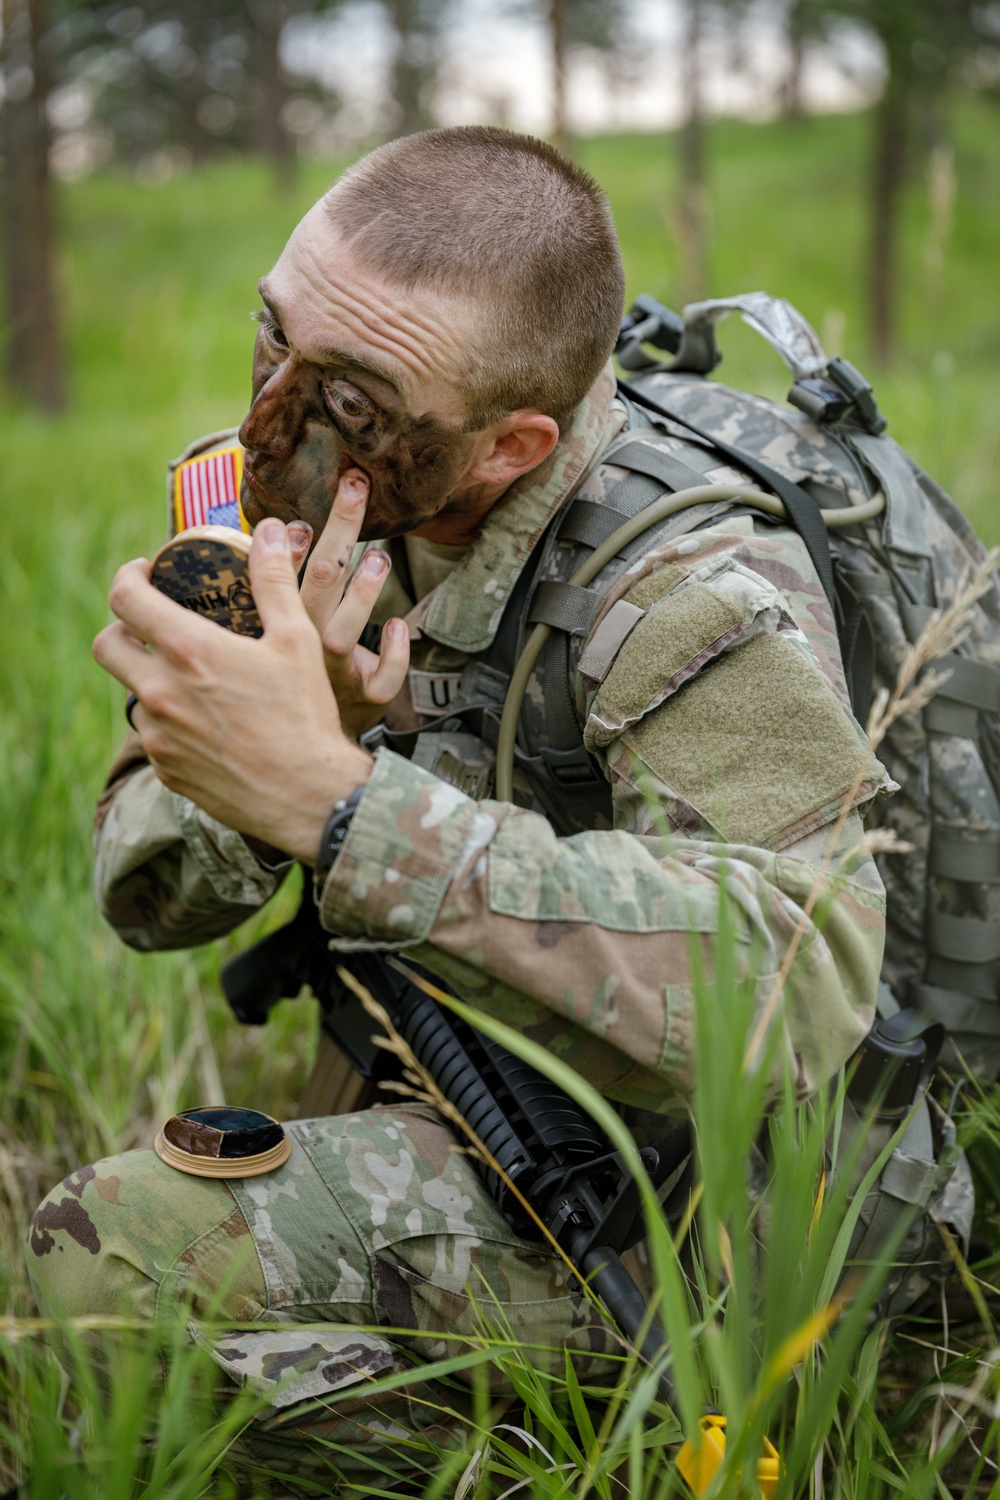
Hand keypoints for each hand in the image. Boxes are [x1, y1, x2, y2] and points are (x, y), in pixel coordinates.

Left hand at [93, 519, 372, 863]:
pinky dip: (172, 721)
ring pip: (132, 693)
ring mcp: (158, 735)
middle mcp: (160, 693)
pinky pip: (154, 735)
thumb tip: (271, 531)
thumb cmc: (306, 714)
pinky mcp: (166, 769)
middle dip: (123, 628)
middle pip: (107, 645)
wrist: (310, 796)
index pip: (124, 598)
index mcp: (188, 651)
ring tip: (193, 679)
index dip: (128, 577)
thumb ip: (275, 581)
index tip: (146, 574)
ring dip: (151, 679)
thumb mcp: (297, 640)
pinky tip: (208, 722)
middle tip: (155, 625)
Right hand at [298, 468, 409, 738]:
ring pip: (345, 632)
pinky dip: (393, 654)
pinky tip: (397, 627)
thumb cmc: (294, 674)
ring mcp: (336, 674)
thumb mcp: (275, 630)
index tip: (297, 511)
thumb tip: (278, 526)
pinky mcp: (367, 698)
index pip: (277, 575)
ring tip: (379, 558)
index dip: (287, 544)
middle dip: (339, 531)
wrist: (305, 743)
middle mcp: (304, 648)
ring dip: (363, 592)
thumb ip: (276, 584)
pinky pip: (383, 680)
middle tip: (356, 486)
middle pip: (320, 583)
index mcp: (277, 627)